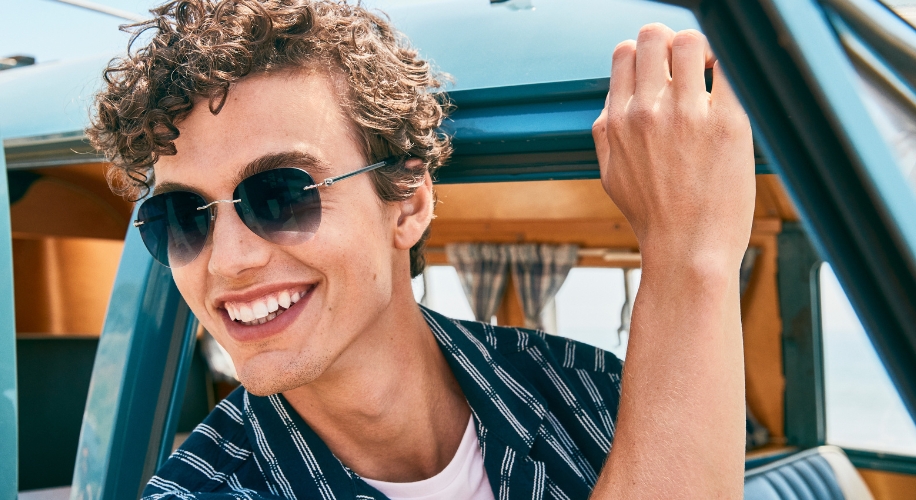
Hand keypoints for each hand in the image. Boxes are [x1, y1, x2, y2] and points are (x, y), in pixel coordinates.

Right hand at [592, 24, 754, 269]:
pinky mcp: (726, 124)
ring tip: (714, 74)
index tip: (664, 71)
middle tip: (690, 66)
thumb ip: (607, 133)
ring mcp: (686, 116)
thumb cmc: (653, 217)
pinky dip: (732, 68)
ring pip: (691, 42)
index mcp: (617, 122)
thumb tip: (615, 101)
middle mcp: (646, 112)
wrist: (687, 251)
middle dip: (672, 43)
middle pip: (653, 36)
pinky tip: (733, 88)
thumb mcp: (610, 175)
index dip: (646, 53)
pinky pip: (731, 69)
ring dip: (705, 49)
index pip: (625, 52)